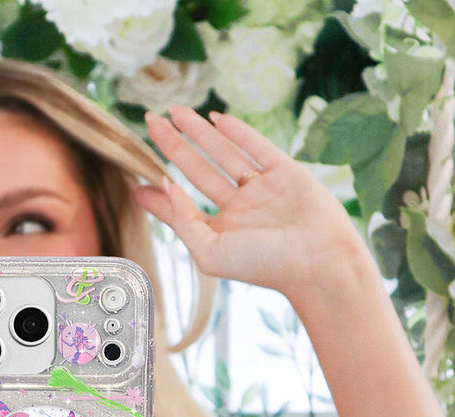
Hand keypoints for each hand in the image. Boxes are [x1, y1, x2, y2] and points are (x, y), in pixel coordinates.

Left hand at [136, 105, 368, 301]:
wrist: (318, 262)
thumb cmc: (263, 265)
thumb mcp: (209, 251)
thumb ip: (183, 219)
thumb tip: (162, 185)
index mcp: (220, 231)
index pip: (182, 207)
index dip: (159, 193)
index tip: (136, 179)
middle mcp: (239, 209)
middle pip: (198, 171)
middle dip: (173, 147)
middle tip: (149, 123)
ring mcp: (262, 188)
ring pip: (223, 154)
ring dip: (198, 132)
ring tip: (173, 112)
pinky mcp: (286, 171)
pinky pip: (257, 146)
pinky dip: (237, 131)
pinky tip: (214, 118)